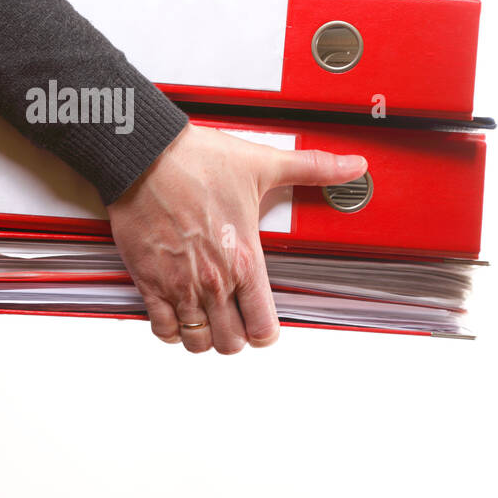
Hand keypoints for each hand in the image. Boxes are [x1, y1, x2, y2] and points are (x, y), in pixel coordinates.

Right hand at [107, 123, 367, 353]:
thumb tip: (354, 166)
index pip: (263, 327)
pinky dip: (170, 329)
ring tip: (206, 319)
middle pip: (230, 343)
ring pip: (196, 342)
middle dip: (236, 336)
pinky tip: (176, 313)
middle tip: (234, 319)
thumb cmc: (196, 159)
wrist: (144, 153)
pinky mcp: (147, 280)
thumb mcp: (263, 164)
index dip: (266, 331)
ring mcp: (178, 284)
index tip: (262, 320)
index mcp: (244, 259)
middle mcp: (212, 280)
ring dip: (204, 336)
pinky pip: (161, 328)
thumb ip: (313, 169)